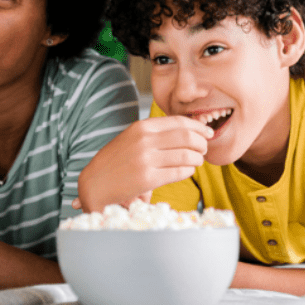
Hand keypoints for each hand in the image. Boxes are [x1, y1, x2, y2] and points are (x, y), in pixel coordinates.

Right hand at [77, 116, 213, 211]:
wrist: (95, 182)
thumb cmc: (116, 160)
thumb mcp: (132, 138)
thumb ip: (156, 132)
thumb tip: (189, 130)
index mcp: (141, 127)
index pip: (179, 122)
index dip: (198, 127)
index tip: (208, 132)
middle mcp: (144, 140)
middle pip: (187, 137)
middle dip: (202, 143)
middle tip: (203, 149)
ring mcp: (146, 160)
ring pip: (187, 156)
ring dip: (197, 159)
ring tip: (196, 161)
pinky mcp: (148, 179)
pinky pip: (179, 172)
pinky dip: (188, 171)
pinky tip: (186, 171)